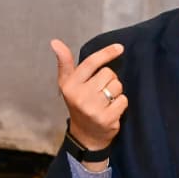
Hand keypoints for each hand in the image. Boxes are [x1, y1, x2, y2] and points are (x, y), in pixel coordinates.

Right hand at [51, 40, 126, 154]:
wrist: (85, 135)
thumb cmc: (78, 103)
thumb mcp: (67, 84)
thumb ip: (64, 62)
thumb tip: (55, 42)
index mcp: (70, 85)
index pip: (91, 63)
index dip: (106, 53)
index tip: (120, 47)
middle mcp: (80, 96)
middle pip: (108, 73)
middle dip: (109, 80)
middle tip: (101, 91)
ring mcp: (93, 109)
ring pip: (117, 86)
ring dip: (116, 92)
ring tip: (105, 101)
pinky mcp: (106, 119)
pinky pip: (123, 100)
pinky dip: (121, 104)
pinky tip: (111, 110)